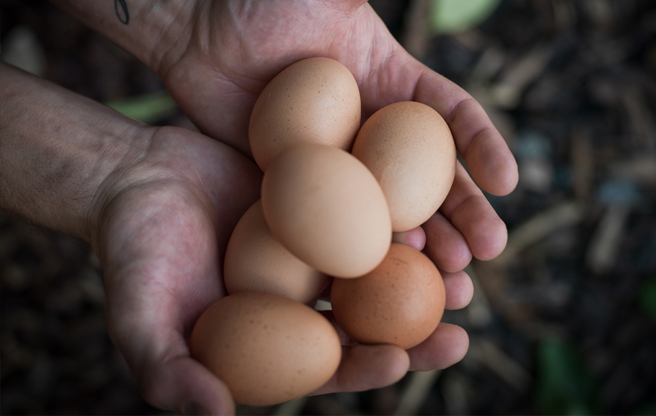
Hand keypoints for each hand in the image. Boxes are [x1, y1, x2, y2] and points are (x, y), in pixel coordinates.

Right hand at [93, 125, 473, 413]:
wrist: (133, 177)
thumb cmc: (132, 250)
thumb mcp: (140, 316)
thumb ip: (170, 372)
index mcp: (268, 340)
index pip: (325, 368)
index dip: (363, 369)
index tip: (398, 361)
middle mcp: (297, 301)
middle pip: (365, 325)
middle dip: (415, 334)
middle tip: (458, 333)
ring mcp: (309, 253)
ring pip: (374, 272)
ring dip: (419, 277)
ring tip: (463, 276)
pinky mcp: (314, 205)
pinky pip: (360, 214)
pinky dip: (393, 220)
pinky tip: (428, 215)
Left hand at [158, 0, 516, 370]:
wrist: (197, 35)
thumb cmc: (263, 1)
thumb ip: (371, 4)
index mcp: (394, 87)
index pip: (452, 119)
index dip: (483, 148)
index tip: (507, 182)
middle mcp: (373, 133)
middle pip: (430, 181)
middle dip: (465, 215)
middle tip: (488, 251)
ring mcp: (337, 168)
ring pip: (390, 215)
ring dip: (424, 248)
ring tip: (452, 280)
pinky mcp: (298, 190)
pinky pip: (335, 227)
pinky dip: (358, 252)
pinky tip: (379, 276)